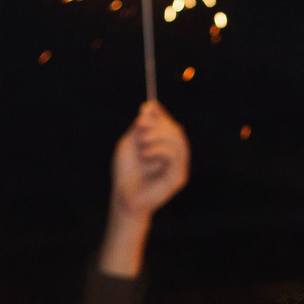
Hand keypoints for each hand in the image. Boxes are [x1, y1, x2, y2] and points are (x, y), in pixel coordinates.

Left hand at [110, 101, 190, 219]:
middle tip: (139, 125)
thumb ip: (141, 127)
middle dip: (158, 124)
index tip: (146, 108)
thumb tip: (149, 107)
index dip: (160, 114)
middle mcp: (175, 155)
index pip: (170, 124)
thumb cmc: (126, 172)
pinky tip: (145, 154)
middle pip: (176, 130)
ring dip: (158, 136)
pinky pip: (176, 156)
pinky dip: (160, 150)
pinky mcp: (178, 178)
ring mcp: (179, 167)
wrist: (124, 196)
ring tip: (142, 143)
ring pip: (179, 141)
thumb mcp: (131, 143)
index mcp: (165, 146)